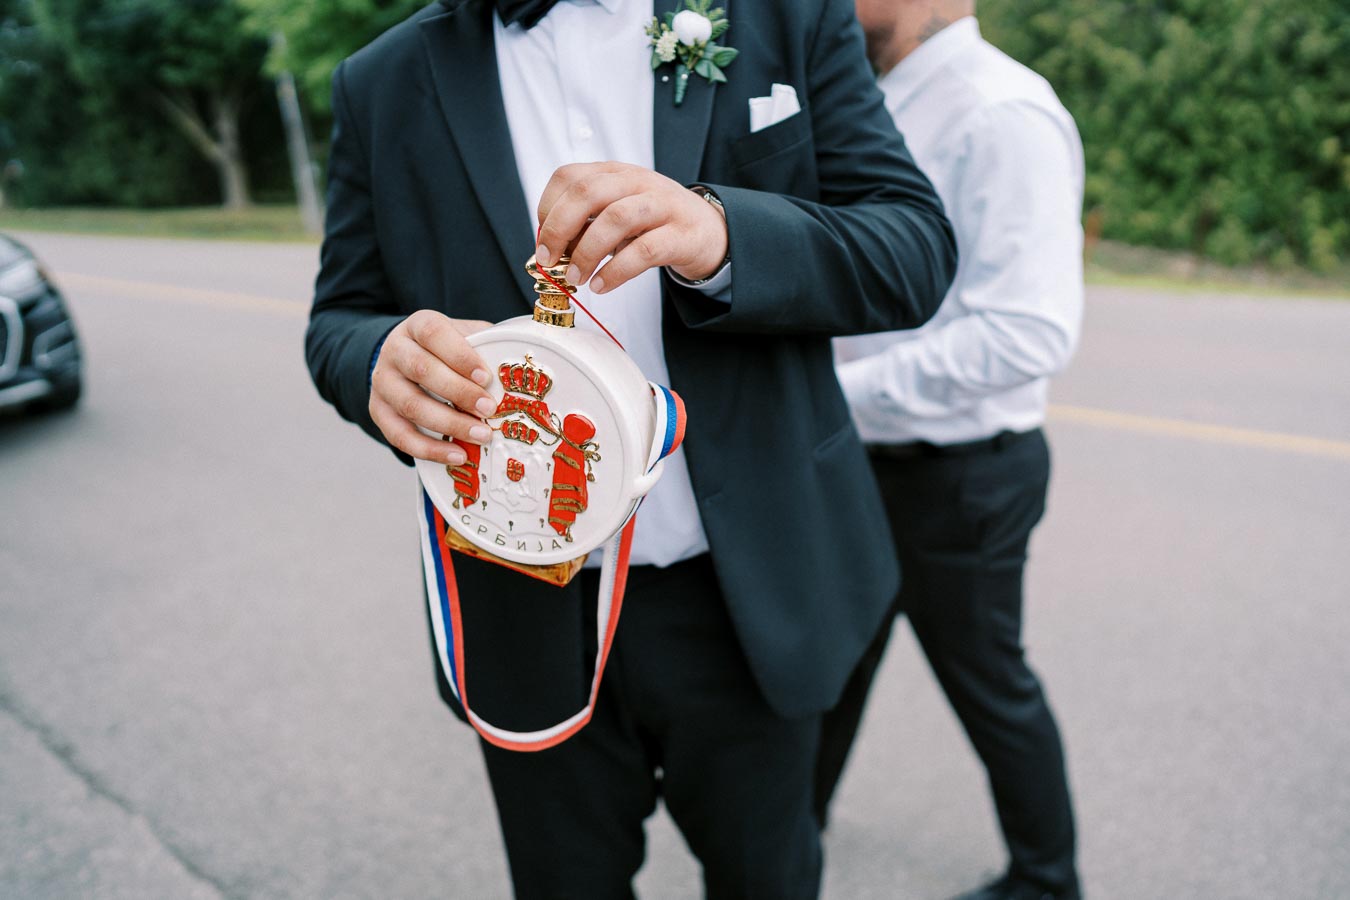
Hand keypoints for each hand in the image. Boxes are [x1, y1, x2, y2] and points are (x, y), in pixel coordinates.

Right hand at [369, 310, 495, 464]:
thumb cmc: (446, 351)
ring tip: (481, 435)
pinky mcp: (378, 412)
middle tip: (489, 409)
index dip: (460, 356)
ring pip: (411, 405)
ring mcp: (382, 382)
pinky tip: (457, 455)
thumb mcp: (464, 336)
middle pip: (421, 370)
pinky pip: (400, 435)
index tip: (486, 377)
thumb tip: (517, 364)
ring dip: (449, 424)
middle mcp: (394, 351)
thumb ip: (485, 345)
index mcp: (417, 325)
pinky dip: (430, 449)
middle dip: (459, 392)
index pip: (434, 334)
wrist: (407, 361)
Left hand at [535, 161, 727, 293]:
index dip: (548, 207)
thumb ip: (586, 223)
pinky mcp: (681, 235)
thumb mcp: (618, 212)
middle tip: (550, 260)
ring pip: (616, 218)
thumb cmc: (655, 224)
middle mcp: (637, 182)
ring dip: (587, 252)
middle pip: (588, 192)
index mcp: (615, 173)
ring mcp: (662, 205)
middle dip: (559, 228)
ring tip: (577, 277)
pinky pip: (643, 251)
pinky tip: (602, 285)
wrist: (710, 231)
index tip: (544, 239)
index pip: (570, 176)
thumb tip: (549, 249)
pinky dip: (616, 271)